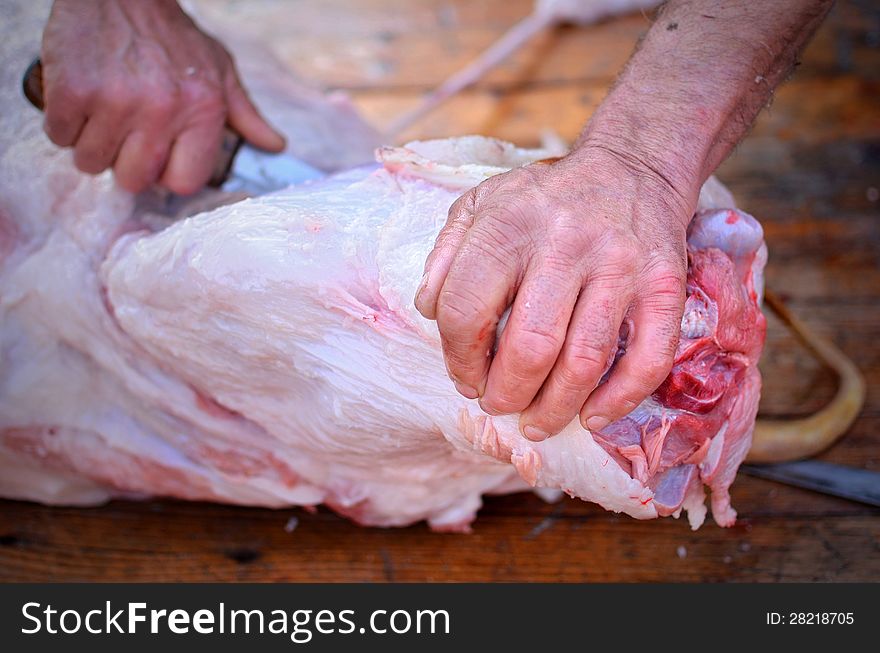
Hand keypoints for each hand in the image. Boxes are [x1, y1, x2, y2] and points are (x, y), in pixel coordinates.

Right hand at [40, 0, 284, 193]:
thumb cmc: (172, 36)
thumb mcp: (218, 70)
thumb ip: (245, 114)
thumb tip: (275, 146)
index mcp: (203, 111)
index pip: (183, 183)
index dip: (165, 173)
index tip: (158, 155)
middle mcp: (163, 110)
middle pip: (134, 180)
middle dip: (124, 162)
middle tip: (125, 130)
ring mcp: (116, 102)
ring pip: (92, 162)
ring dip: (92, 142)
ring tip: (103, 109)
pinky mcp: (72, 91)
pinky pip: (60, 137)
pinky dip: (64, 122)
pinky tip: (79, 96)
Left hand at [415, 146, 693, 439]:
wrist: (632, 169)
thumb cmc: (543, 201)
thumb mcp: (480, 205)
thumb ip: (446, 255)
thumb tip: (428, 310)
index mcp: (509, 225)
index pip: (467, 310)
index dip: (458, 358)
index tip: (464, 378)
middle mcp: (566, 244)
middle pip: (529, 347)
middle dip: (506, 393)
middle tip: (498, 405)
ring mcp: (621, 267)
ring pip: (584, 362)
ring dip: (554, 409)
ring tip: (535, 423)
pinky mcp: (664, 287)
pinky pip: (647, 359)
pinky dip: (618, 401)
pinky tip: (591, 417)